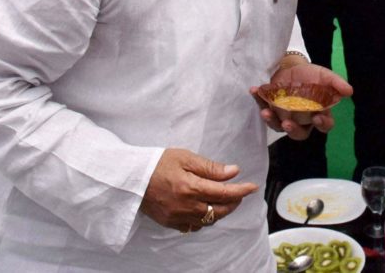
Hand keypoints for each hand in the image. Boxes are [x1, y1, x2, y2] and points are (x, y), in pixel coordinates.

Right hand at [140, 148, 258, 231]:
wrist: (131, 178)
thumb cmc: (158, 163)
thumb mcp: (186, 157)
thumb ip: (210, 167)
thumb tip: (233, 172)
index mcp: (191, 187)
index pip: (224, 192)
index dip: (241, 190)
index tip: (252, 187)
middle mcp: (186, 206)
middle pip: (218, 210)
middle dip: (233, 202)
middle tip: (239, 193)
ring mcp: (177, 217)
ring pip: (207, 221)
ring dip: (219, 212)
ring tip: (224, 200)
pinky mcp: (170, 222)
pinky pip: (193, 226)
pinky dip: (203, 220)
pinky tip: (204, 210)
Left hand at [252, 61, 352, 139]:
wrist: (292, 68)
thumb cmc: (311, 76)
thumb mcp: (324, 76)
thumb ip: (336, 83)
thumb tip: (349, 91)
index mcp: (317, 114)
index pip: (324, 125)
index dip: (322, 123)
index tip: (317, 117)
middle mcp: (301, 120)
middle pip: (299, 133)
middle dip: (293, 130)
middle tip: (287, 123)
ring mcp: (284, 116)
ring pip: (278, 126)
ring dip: (271, 120)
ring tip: (266, 112)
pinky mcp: (269, 109)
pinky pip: (263, 108)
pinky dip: (258, 100)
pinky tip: (255, 90)